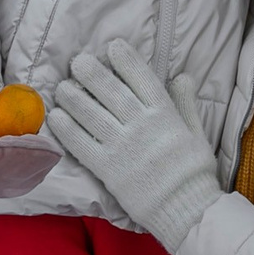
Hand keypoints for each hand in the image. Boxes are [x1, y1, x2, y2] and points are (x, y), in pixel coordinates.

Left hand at [47, 41, 224, 250]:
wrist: (186, 208)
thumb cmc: (194, 172)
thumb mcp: (197, 133)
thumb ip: (186, 105)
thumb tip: (182, 76)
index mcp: (165, 115)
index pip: (143, 80)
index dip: (126, 61)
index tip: (113, 46)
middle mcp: (141, 126)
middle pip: (112, 93)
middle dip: (93, 74)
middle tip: (78, 61)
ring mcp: (123, 147)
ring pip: (93, 115)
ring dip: (74, 98)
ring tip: (61, 87)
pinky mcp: (108, 169)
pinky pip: (83, 145)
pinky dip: (68, 130)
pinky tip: (56, 117)